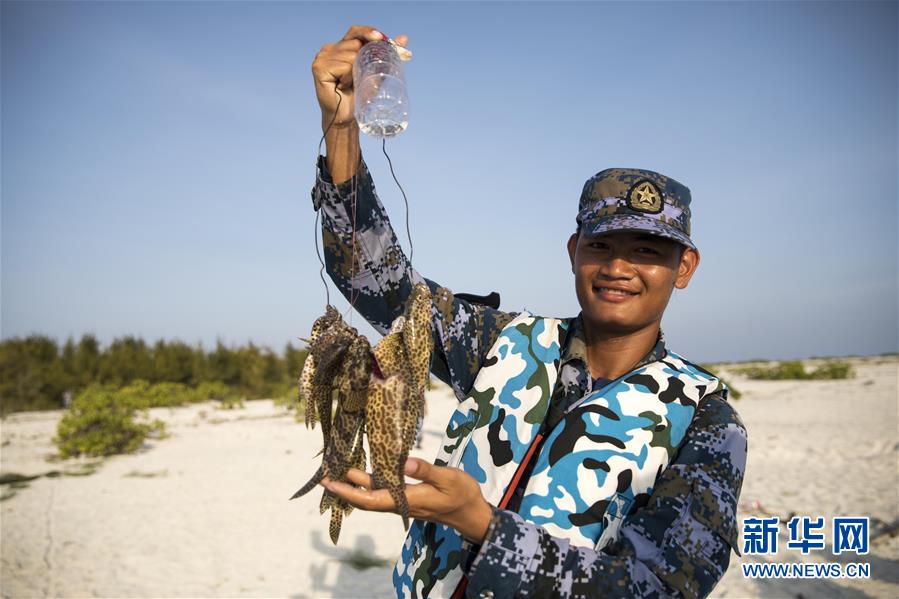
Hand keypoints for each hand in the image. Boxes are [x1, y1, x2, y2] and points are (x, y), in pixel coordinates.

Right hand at [312, 25, 408, 130]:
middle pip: (355, 43)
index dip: (367, 32)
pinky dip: (347, 77)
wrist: (347, 117)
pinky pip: (342, 66)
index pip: (355, 31)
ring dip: (355, 71)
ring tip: (349, 84)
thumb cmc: (360, 95)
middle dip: (363, 59)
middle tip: (359, 76)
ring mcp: (322, 57)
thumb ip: (388, 55)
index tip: (379, 37)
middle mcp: (329, 49)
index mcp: (341, 47)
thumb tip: (404, 37)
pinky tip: (342, 86)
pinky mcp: (319, 67)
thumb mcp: (377, 72)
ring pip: (350, 55)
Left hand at [321, 458, 493, 542]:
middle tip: (323, 476)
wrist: (471, 512)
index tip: (329, 483)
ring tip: (337, 470)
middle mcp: (400, 502)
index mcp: (406, 499)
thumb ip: (425, 470)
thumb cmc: (462, 494)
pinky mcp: (407, 496)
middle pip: (365, 499)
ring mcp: (403, 500)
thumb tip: (402, 462)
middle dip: (343, 489)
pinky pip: (382, 491)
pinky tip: (363, 471)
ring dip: (354, 485)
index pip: (369, 498)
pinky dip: (368, 482)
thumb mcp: (448, 478)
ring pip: (372, 494)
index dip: (347, 491)